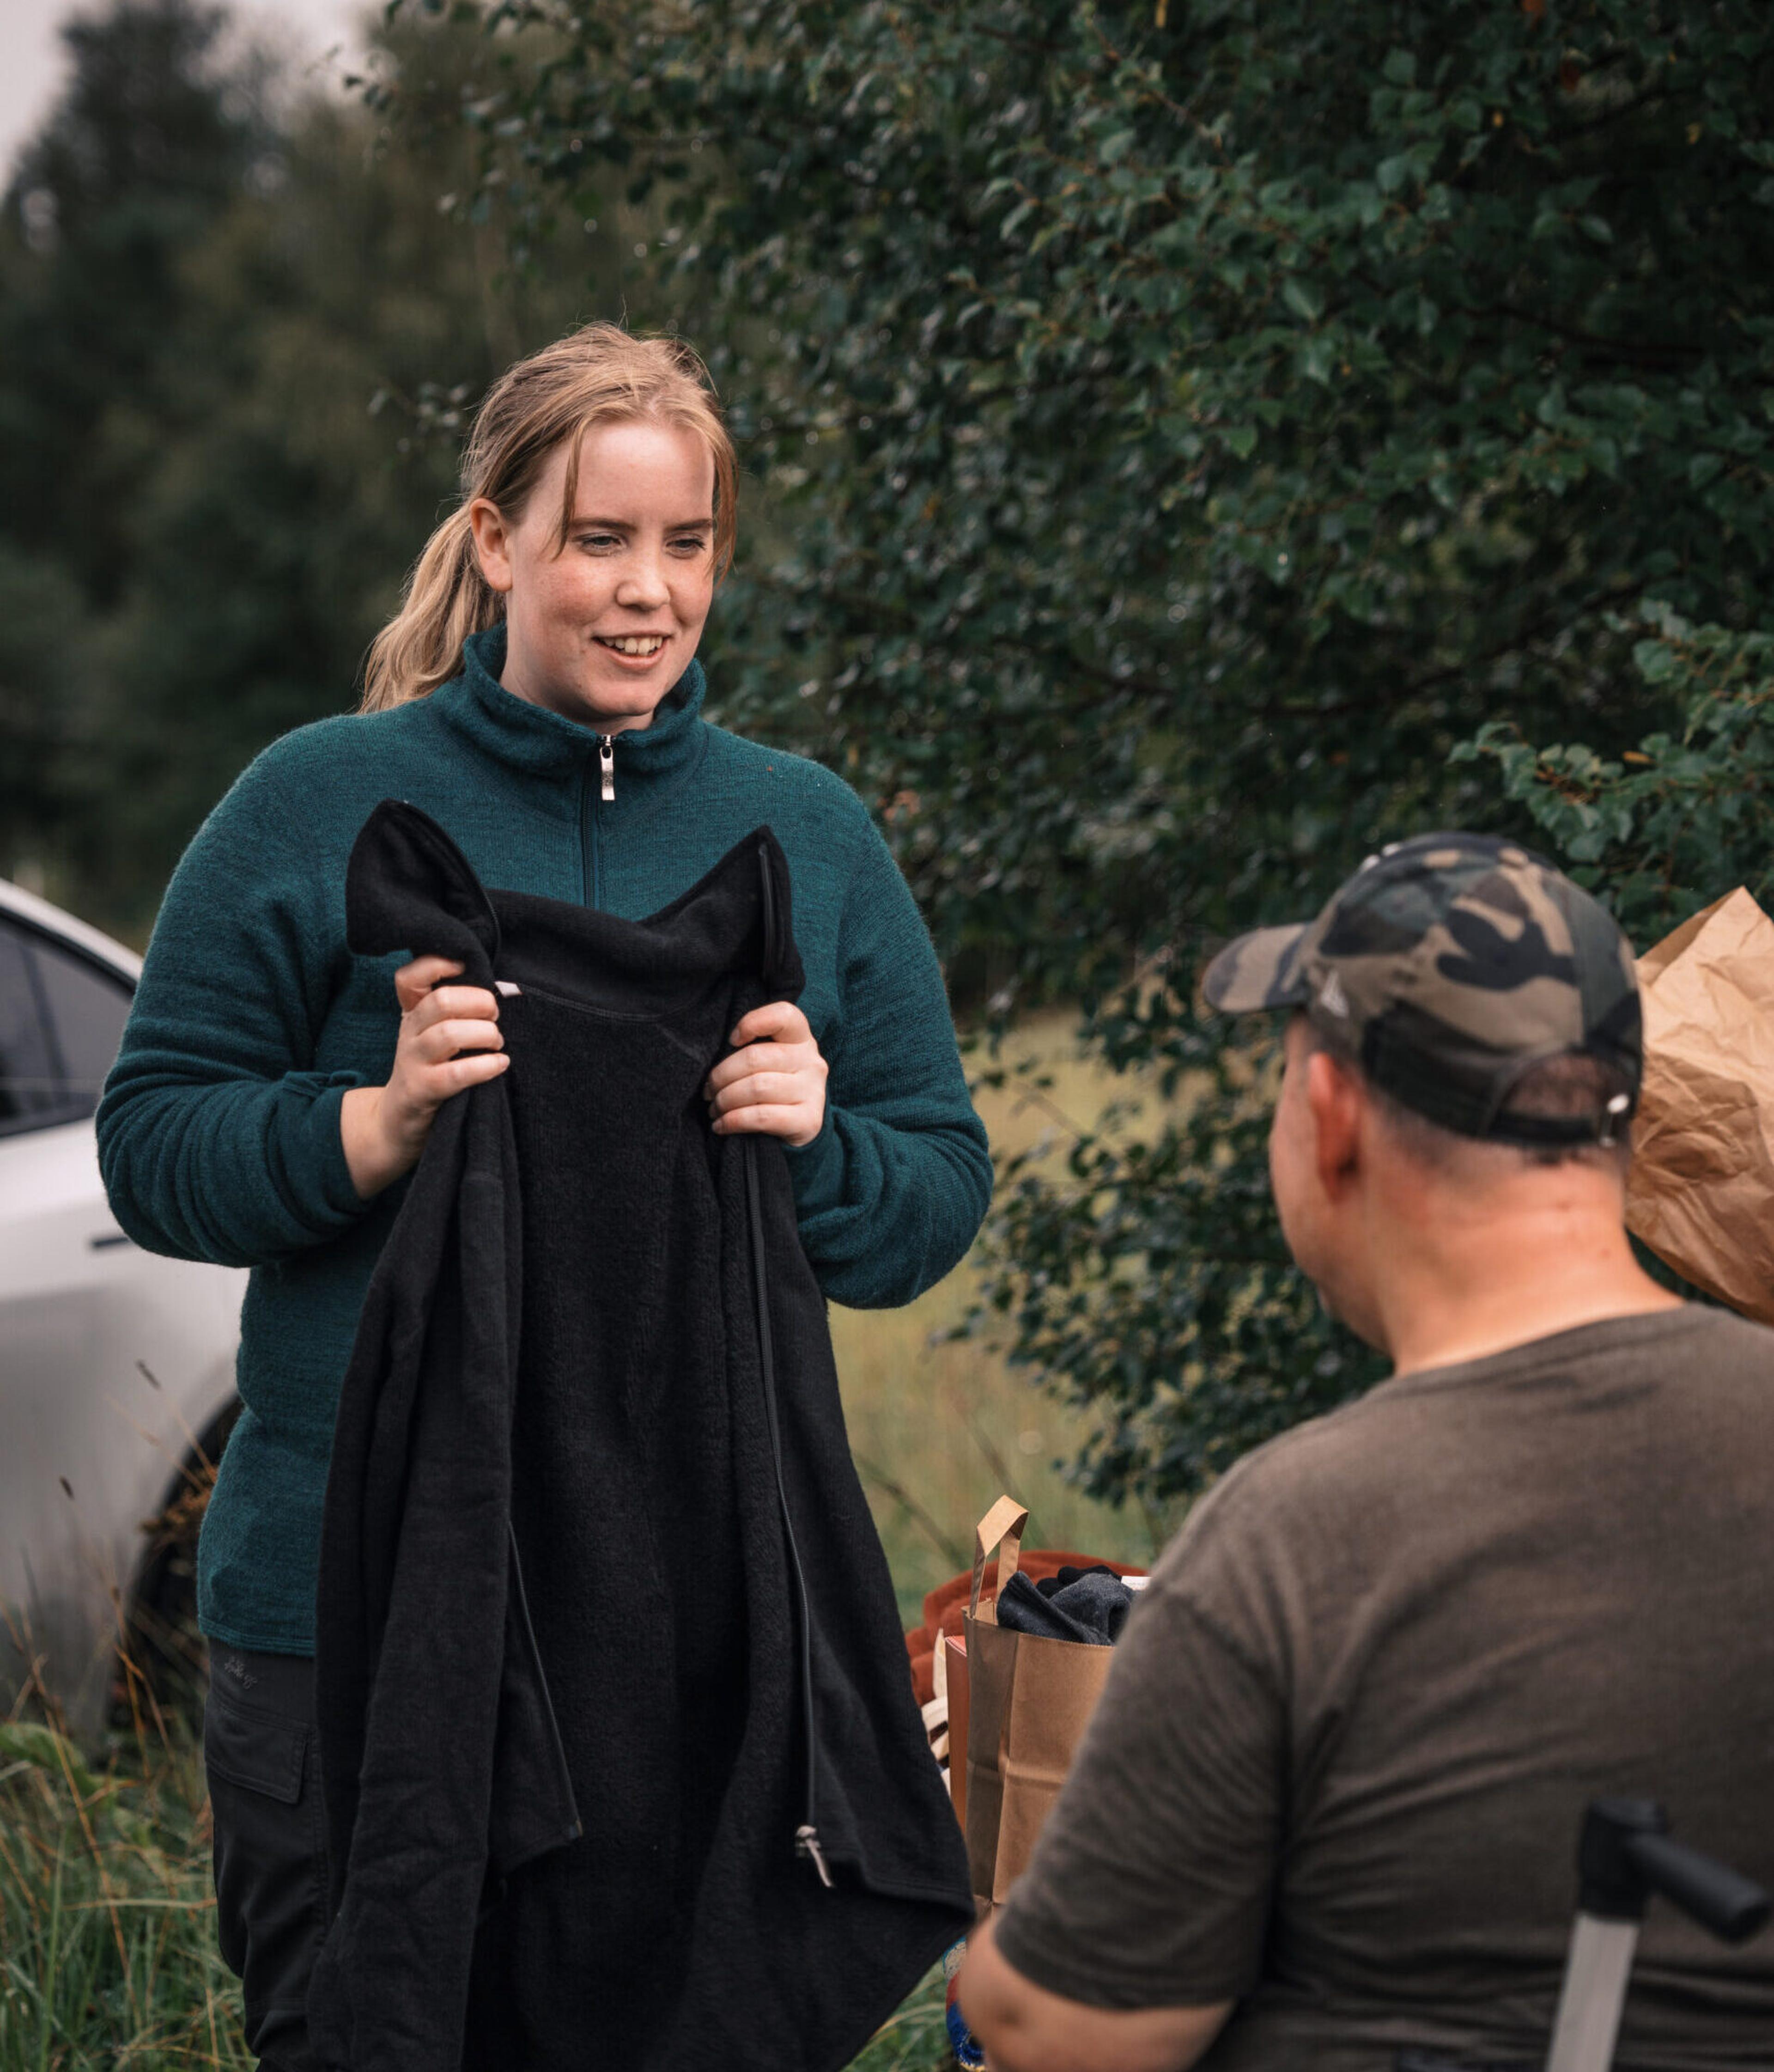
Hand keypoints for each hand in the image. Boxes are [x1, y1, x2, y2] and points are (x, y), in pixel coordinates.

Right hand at [340, 956, 507, 1198]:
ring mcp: (412, 1061)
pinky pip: (456, 1073)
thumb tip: (504, 992)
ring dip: (484, 1035)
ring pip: (448, 1034)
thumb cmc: (430, 1071)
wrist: (398, 1122)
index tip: (463, 967)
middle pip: (440, 1001)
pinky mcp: (421, 1090)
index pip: (408, 977)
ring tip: (497, 1043)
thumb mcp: (434, 1036)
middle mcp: (408, 1032)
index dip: (435, 965)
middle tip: (494, 1017)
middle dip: (479, 1003)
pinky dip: (485, 1066)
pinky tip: (500, 1065)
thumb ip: (457, 1013)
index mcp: (412, 1013)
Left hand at [705, 1001, 827, 1146]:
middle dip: (721, 1076)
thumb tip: (713, 1057)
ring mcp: (813, 1091)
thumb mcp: (769, 1060)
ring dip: (725, 1100)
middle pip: (755, 1058)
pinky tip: (721, 1125)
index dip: (752, 1022)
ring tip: (714, 1108)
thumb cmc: (772, 1086)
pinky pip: (761, 1117)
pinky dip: (733, 1121)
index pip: (783, 1015)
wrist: (799, 1127)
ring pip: (756, 1088)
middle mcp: (811, 1061)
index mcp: (801, 1039)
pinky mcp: (809, 1120)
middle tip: (708, 1090)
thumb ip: (751, 1048)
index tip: (731, 1040)